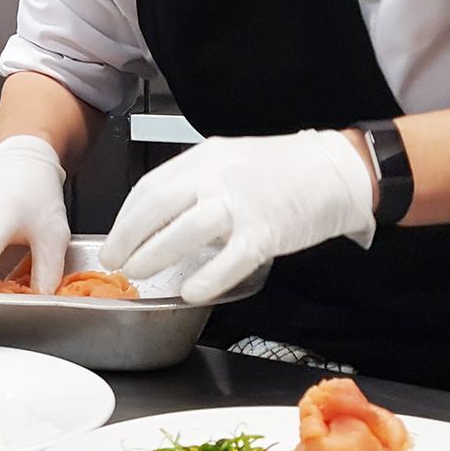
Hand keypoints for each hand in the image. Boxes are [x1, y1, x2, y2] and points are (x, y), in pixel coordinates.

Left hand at [101, 130, 375, 303]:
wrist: (335, 169)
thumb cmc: (283, 170)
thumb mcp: (229, 162)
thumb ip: (196, 184)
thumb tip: (161, 217)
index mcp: (205, 159)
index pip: (151, 186)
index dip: (127, 215)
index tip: (115, 236)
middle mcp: (217, 176)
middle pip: (158, 205)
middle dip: (128, 236)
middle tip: (114, 259)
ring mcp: (242, 202)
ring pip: (186, 230)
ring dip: (156, 254)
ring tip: (137, 272)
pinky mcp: (267, 229)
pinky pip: (232, 257)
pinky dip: (209, 277)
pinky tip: (192, 291)